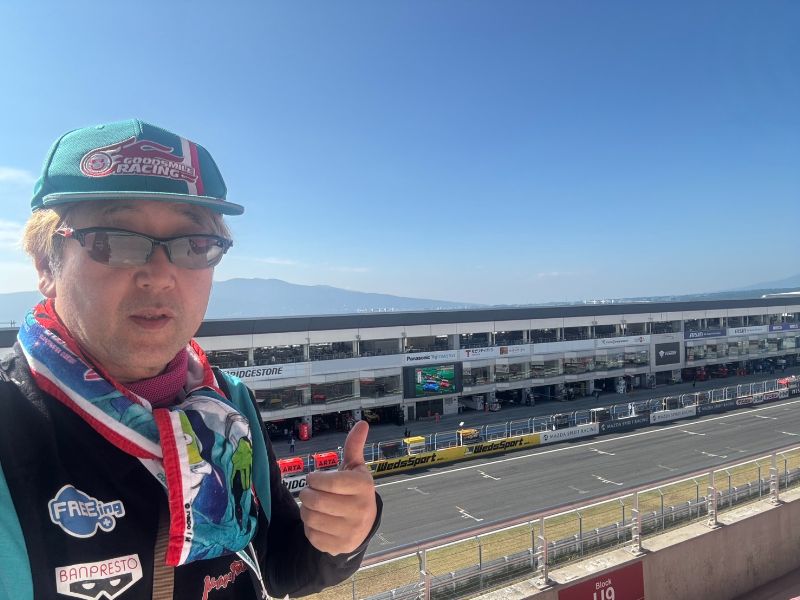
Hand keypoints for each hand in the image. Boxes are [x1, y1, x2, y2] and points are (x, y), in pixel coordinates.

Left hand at [298, 420, 377, 554]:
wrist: (364, 525)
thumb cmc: (355, 491)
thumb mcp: (356, 468)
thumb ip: (354, 446)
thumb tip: (362, 423)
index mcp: (363, 487)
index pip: (331, 482)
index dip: (315, 479)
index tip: (313, 478)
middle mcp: (360, 510)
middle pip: (317, 500)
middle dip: (306, 493)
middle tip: (309, 491)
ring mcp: (350, 531)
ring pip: (311, 518)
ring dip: (305, 509)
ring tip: (311, 504)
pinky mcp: (338, 546)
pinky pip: (311, 535)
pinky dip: (308, 527)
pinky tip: (317, 520)